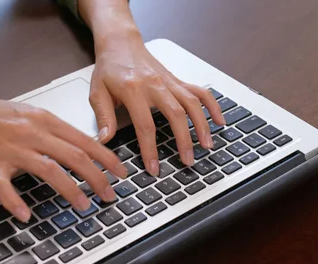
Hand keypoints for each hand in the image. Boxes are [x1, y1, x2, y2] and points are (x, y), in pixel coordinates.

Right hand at [0, 97, 127, 221]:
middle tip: (108, 194)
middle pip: (73, 156)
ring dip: (69, 190)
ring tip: (83, 205)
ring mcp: (12, 149)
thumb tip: (83, 146)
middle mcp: (31, 133)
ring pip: (48, 170)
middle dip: (96, 178)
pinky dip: (15, 202)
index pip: (83, 140)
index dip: (106, 158)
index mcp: (44, 120)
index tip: (120, 172)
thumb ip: (55, 130)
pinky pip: (5, 187)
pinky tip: (26, 215)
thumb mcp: (31, 115)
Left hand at [89, 32, 225, 175]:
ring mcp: (169, 82)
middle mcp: (155, 84)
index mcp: (133, 89)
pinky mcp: (177, 80)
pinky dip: (212, 105)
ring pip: (191, 103)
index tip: (154, 167)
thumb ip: (103, 116)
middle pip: (175, 114)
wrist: (121, 43)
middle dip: (184, 141)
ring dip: (202, 125)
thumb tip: (105, 140)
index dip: (150, 149)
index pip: (145, 125)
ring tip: (206, 146)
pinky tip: (219, 121)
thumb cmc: (109, 68)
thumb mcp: (97, 92)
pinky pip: (199, 92)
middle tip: (187, 161)